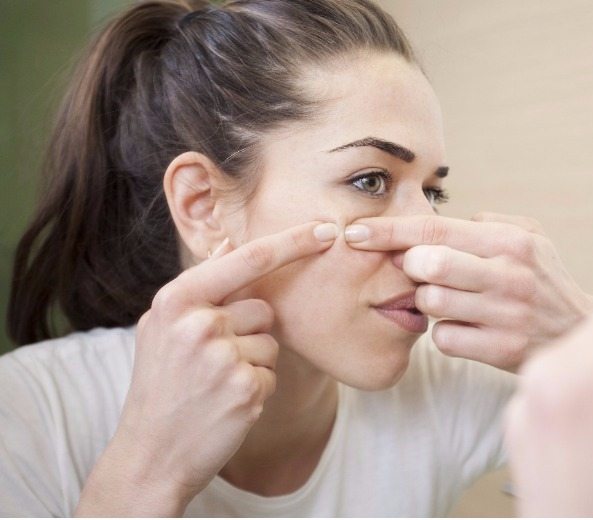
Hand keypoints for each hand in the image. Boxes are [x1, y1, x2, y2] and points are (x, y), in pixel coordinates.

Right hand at [76, 221, 337, 515]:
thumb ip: (200, 289)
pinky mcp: (246, 388)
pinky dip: (256, 389)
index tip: (326, 229)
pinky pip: (273, 373)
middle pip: (264, 308)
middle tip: (210, 363)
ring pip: (271, 342)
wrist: (150, 455)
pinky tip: (225, 404)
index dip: (292, 241)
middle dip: (249, 332)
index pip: (249, 258)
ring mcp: (224, 356)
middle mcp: (200, 322)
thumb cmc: (161, 387)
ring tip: (215, 384)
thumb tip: (230, 244)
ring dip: (254, 363)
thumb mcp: (162, 328)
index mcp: (178, 299)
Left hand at [345, 212, 592, 370]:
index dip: (387, 230)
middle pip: (427, 264)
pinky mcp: (500, 350)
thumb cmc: (543, 281)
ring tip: (451, 300)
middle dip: (409, 267)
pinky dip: (444, 333)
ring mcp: (505, 314)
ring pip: (431, 303)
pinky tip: (466, 327)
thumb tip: (437, 223)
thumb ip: (487, 222)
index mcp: (510, 241)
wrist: (581, 334)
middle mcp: (509, 274)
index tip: (354, 232)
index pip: (434, 228)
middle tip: (418, 271)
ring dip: (428, 302)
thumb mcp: (530, 238)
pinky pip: (443, 338)